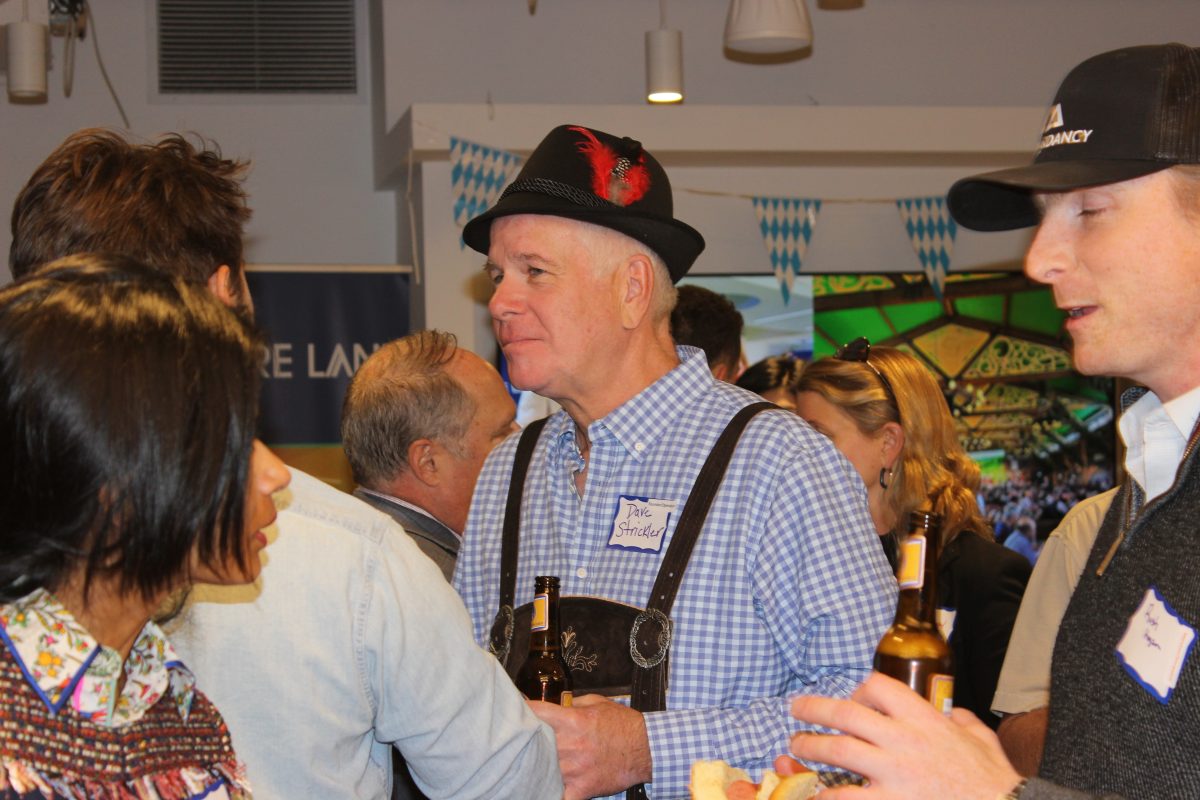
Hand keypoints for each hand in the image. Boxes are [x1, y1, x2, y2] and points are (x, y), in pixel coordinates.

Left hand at [528, 694, 650, 799]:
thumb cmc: (622, 724)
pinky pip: (558, 797)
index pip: (536, 712)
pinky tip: (542, 789)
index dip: (521, 710)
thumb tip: (556, 706)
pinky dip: (549, 794)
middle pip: (533, 742)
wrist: (646, 748)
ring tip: (525, 763)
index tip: (515, 710)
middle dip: (524, 739)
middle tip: (516, 739)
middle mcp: (570, 744)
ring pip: (541, 770)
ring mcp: (574, 769)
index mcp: (572, 721)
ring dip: (534, 766)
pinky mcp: (582, 788)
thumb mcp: (597, 703)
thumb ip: (573, 704)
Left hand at [787, 672, 1021, 798]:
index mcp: (925, 720)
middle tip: (796, 709)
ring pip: (839, 751)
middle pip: (847, 714)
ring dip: (811, 746)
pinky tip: (814, 795)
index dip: (859, 691)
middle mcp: (905, 741)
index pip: (879, 687)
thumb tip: (956, 716)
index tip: (853, 701)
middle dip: (815, 709)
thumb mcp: (982, 741)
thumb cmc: (995, 782)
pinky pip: (847, 797)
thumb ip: (965, 724)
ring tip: (795, 747)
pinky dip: (825, 795)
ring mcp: (896, 774)